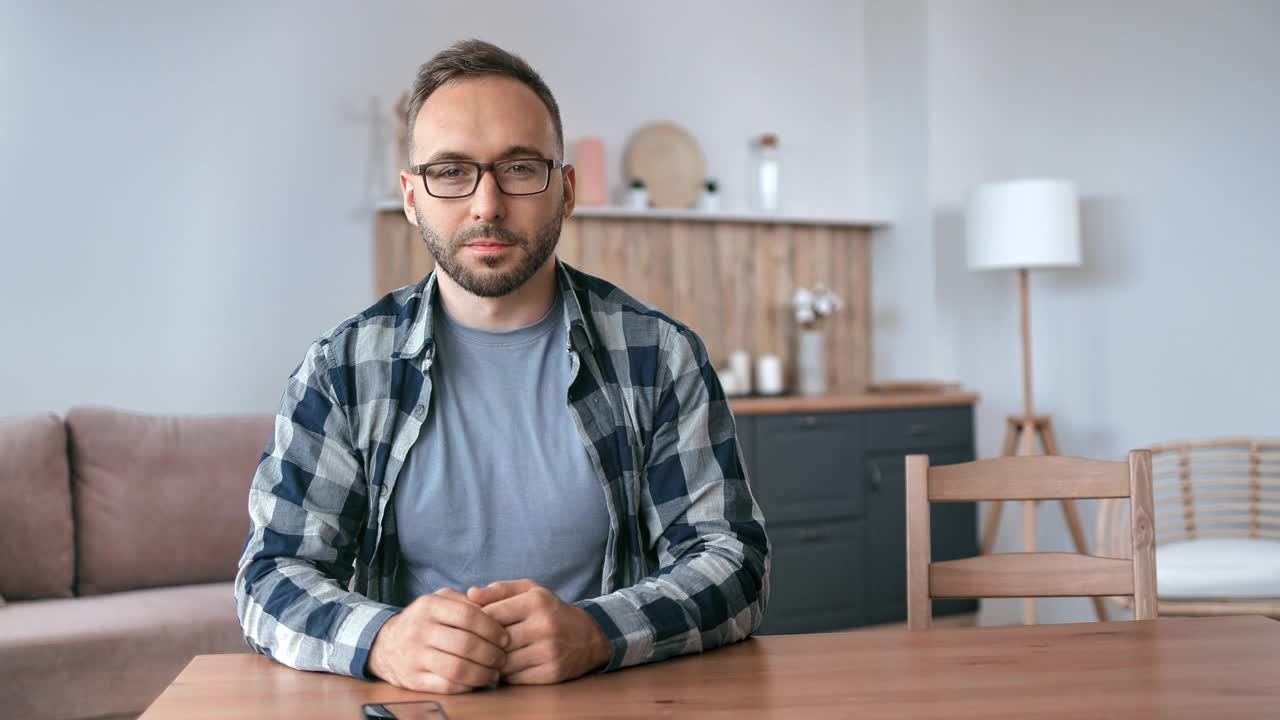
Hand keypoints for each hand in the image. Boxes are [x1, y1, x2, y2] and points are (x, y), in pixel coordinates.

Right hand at [367, 587, 509, 693]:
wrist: (384, 644)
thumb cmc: (423, 620)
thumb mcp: (439, 600)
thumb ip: (466, 601)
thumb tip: (496, 608)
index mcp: (429, 606)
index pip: (469, 616)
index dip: (492, 629)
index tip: (505, 638)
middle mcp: (419, 630)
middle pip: (466, 644)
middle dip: (492, 654)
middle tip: (503, 658)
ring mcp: (414, 656)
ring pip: (458, 668)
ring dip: (483, 673)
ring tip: (494, 673)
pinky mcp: (413, 680)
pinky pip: (447, 686)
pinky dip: (468, 686)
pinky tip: (477, 682)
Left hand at [467, 580, 611, 684]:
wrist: (588, 637)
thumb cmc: (550, 611)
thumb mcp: (530, 592)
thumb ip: (499, 590)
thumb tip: (470, 594)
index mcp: (536, 601)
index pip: (490, 614)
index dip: (477, 623)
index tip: (475, 626)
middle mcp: (544, 626)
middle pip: (495, 641)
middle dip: (484, 644)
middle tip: (480, 644)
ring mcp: (549, 651)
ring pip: (503, 662)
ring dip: (494, 661)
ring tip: (494, 655)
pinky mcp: (552, 673)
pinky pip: (515, 679)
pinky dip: (507, 675)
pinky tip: (509, 666)